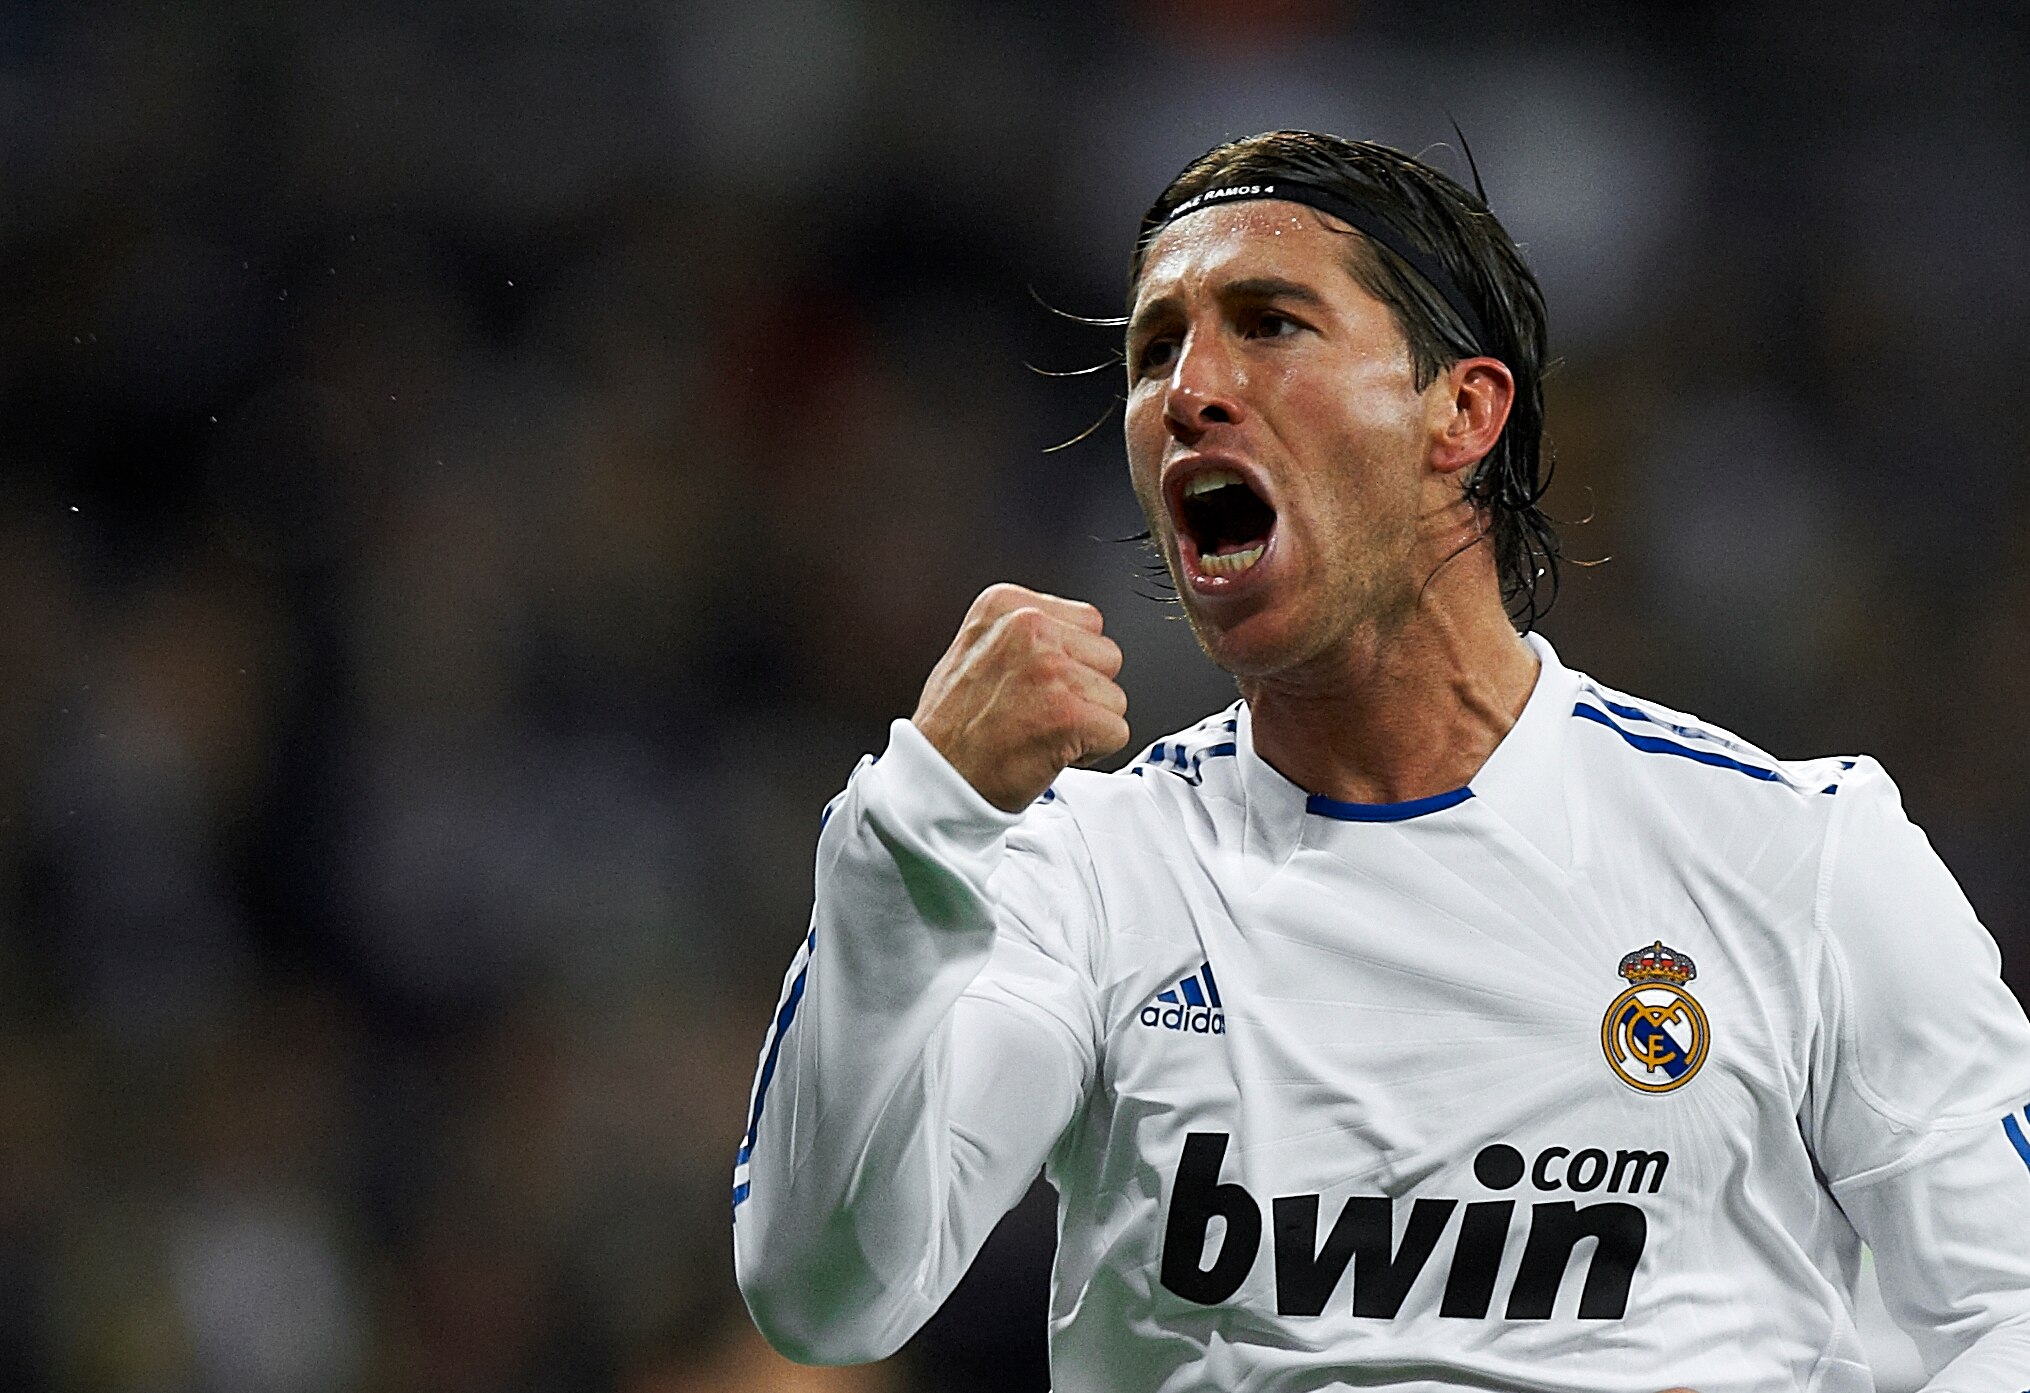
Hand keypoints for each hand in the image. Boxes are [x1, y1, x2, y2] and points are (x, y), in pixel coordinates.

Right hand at [911, 584, 1129, 811]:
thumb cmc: (952, 726)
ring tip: (1040, 731)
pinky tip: (1050, 751)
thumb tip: (1073, 637)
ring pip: (1115, 697)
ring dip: (1088, 723)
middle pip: (1108, 656)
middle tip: (1039, 711)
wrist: (935, 779)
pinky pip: (1117, 732)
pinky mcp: (1069, 714)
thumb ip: (1024, 634)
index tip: (1037, 684)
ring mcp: (1050, 669)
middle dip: (1085, 690)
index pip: (1087, 622)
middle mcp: (1029, 628)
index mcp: (1006, 606)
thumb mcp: (975, 649)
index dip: (1071, 661)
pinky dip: (1092, 752)